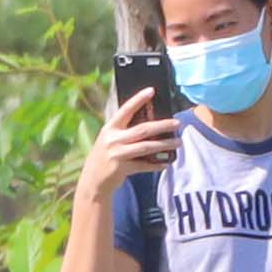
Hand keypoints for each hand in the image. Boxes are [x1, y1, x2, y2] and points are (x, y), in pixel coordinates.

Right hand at [81, 85, 181, 200]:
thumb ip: (124, 132)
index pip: (126, 109)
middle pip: (143, 129)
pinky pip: (144, 165)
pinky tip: (166, 163)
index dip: (138, 99)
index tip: (152, 91)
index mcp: (110, 128)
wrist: (93, 180)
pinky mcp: (122, 168)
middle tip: (177, 123)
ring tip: (178, 143)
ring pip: (146, 147)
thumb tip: (151, 125)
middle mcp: (113, 139)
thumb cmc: (105, 156)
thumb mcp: (110, 140)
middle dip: (162, 125)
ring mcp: (117, 154)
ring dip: (164, 144)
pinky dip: (156, 164)